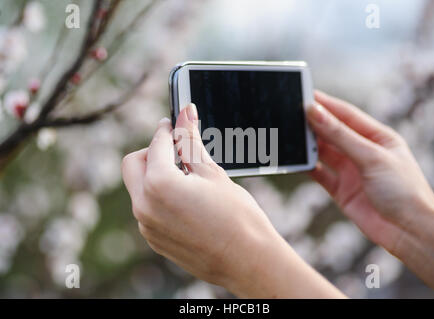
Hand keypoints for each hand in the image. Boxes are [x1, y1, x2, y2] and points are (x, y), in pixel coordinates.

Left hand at [122, 103, 343, 297]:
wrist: (248, 261)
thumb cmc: (237, 216)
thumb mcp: (212, 172)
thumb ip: (191, 141)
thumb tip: (185, 112)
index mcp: (159, 184)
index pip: (156, 144)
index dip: (167, 129)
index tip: (174, 123)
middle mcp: (144, 206)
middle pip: (133, 164)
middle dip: (151, 152)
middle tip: (176, 150)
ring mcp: (147, 226)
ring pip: (139, 188)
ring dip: (156, 176)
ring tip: (188, 178)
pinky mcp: (154, 239)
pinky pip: (148, 209)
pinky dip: (160, 197)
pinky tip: (187, 201)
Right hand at [307, 90, 433, 296]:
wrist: (408, 232)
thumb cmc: (403, 190)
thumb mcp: (371, 156)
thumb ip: (340, 135)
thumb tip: (315, 113)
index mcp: (377, 137)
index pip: (346, 114)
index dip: (326, 104)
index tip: (304, 95)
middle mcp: (363, 152)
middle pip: (333, 132)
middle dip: (313, 124)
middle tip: (291, 114)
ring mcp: (351, 171)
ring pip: (324, 152)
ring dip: (309, 145)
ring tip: (291, 136)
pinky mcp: (341, 190)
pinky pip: (320, 174)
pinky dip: (308, 167)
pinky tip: (298, 161)